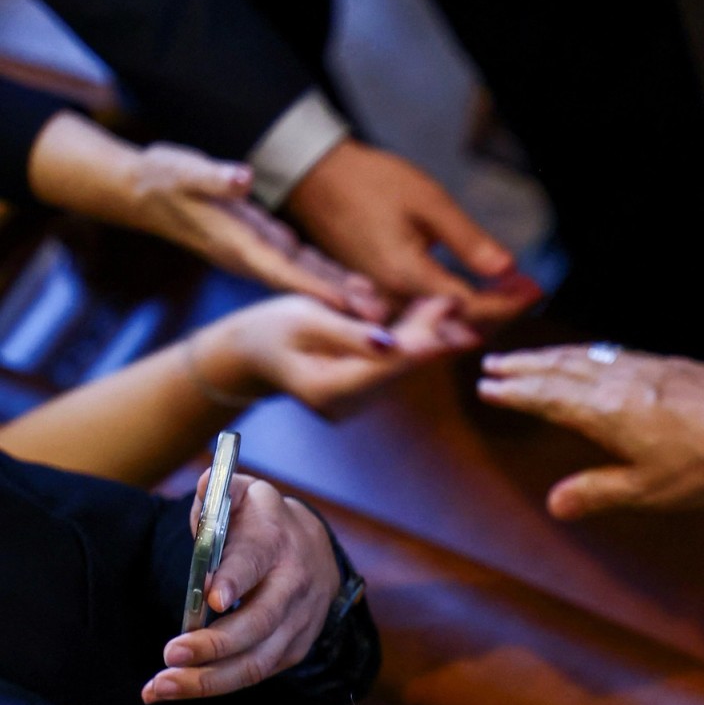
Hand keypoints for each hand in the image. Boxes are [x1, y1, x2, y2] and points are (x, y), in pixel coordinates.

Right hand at [129, 143, 387, 320]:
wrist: (144, 191)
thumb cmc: (163, 178)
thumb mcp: (184, 172)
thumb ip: (214, 178)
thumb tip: (241, 179)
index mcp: (236, 243)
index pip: (281, 270)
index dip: (315, 288)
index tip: (347, 305)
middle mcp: (252, 256)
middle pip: (304, 286)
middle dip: (340, 305)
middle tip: (382, 324)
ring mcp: (261, 254)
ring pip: (309, 280)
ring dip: (344, 296)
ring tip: (383, 312)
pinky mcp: (267, 246)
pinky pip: (306, 268)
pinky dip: (334, 279)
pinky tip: (363, 287)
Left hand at [142, 471, 340, 701]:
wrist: (316, 547)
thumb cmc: (263, 523)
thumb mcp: (244, 495)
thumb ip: (218, 492)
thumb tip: (203, 487)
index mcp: (276, 540)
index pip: (257, 561)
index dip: (236, 579)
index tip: (212, 600)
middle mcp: (295, 582)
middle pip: (260, 621)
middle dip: (215, 644)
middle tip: (170, 654)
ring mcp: (300, 619)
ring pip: (259, 659)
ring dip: (209, 679)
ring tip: (160, 687)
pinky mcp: (296, 646)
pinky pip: (258, 672)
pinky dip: (218, 686)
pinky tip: (179, 688)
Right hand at [192, 294, 478, 415]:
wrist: (248, 354)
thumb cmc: (269, 328)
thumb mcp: (305, 319)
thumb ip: (349, 333)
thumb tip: (393, 344)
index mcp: (329, 390)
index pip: (386, 366)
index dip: (421, 341)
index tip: (447, 315)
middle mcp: (348, 405)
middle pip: (399, 366)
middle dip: (428, 332)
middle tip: (454, 300)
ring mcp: (356, 403)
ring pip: (401, 365)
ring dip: (424, 333)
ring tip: (448, 301)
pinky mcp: (363, 393)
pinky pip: (392, 364)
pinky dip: (409, 338)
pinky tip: (429, 313)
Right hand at [285, 139, 541, 329]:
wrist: (313, 176)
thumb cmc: (370, 182)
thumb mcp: (427, 201)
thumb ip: (468, 240)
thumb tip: (507, 268)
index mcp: (406, 277)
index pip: (471, 307)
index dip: (509, 302)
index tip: (537, 287)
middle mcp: (392, 300)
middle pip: (458, 324)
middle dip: (500, 311)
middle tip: (529, 289)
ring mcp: (379, 301)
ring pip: (440, 323)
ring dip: (478, 311)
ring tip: (510, 290)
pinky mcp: (373, 295)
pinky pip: (421, 314)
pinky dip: (453, 306)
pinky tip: (474, 289)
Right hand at [477, 345, 703, 518]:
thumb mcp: (648, 490)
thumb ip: (599, 492)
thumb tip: (554, 503)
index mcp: (605, 411)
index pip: (548, 397)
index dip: (515, 392)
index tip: (487, 387)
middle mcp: (619, 380)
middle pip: (559, 369)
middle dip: (523, 368)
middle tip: (491, 365)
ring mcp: (645, 367)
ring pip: (585, 356)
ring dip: (551, 357)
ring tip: (529, 358)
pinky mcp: (669, 364)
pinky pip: (612, 353)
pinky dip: (586, 353)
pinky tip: (589, 357)